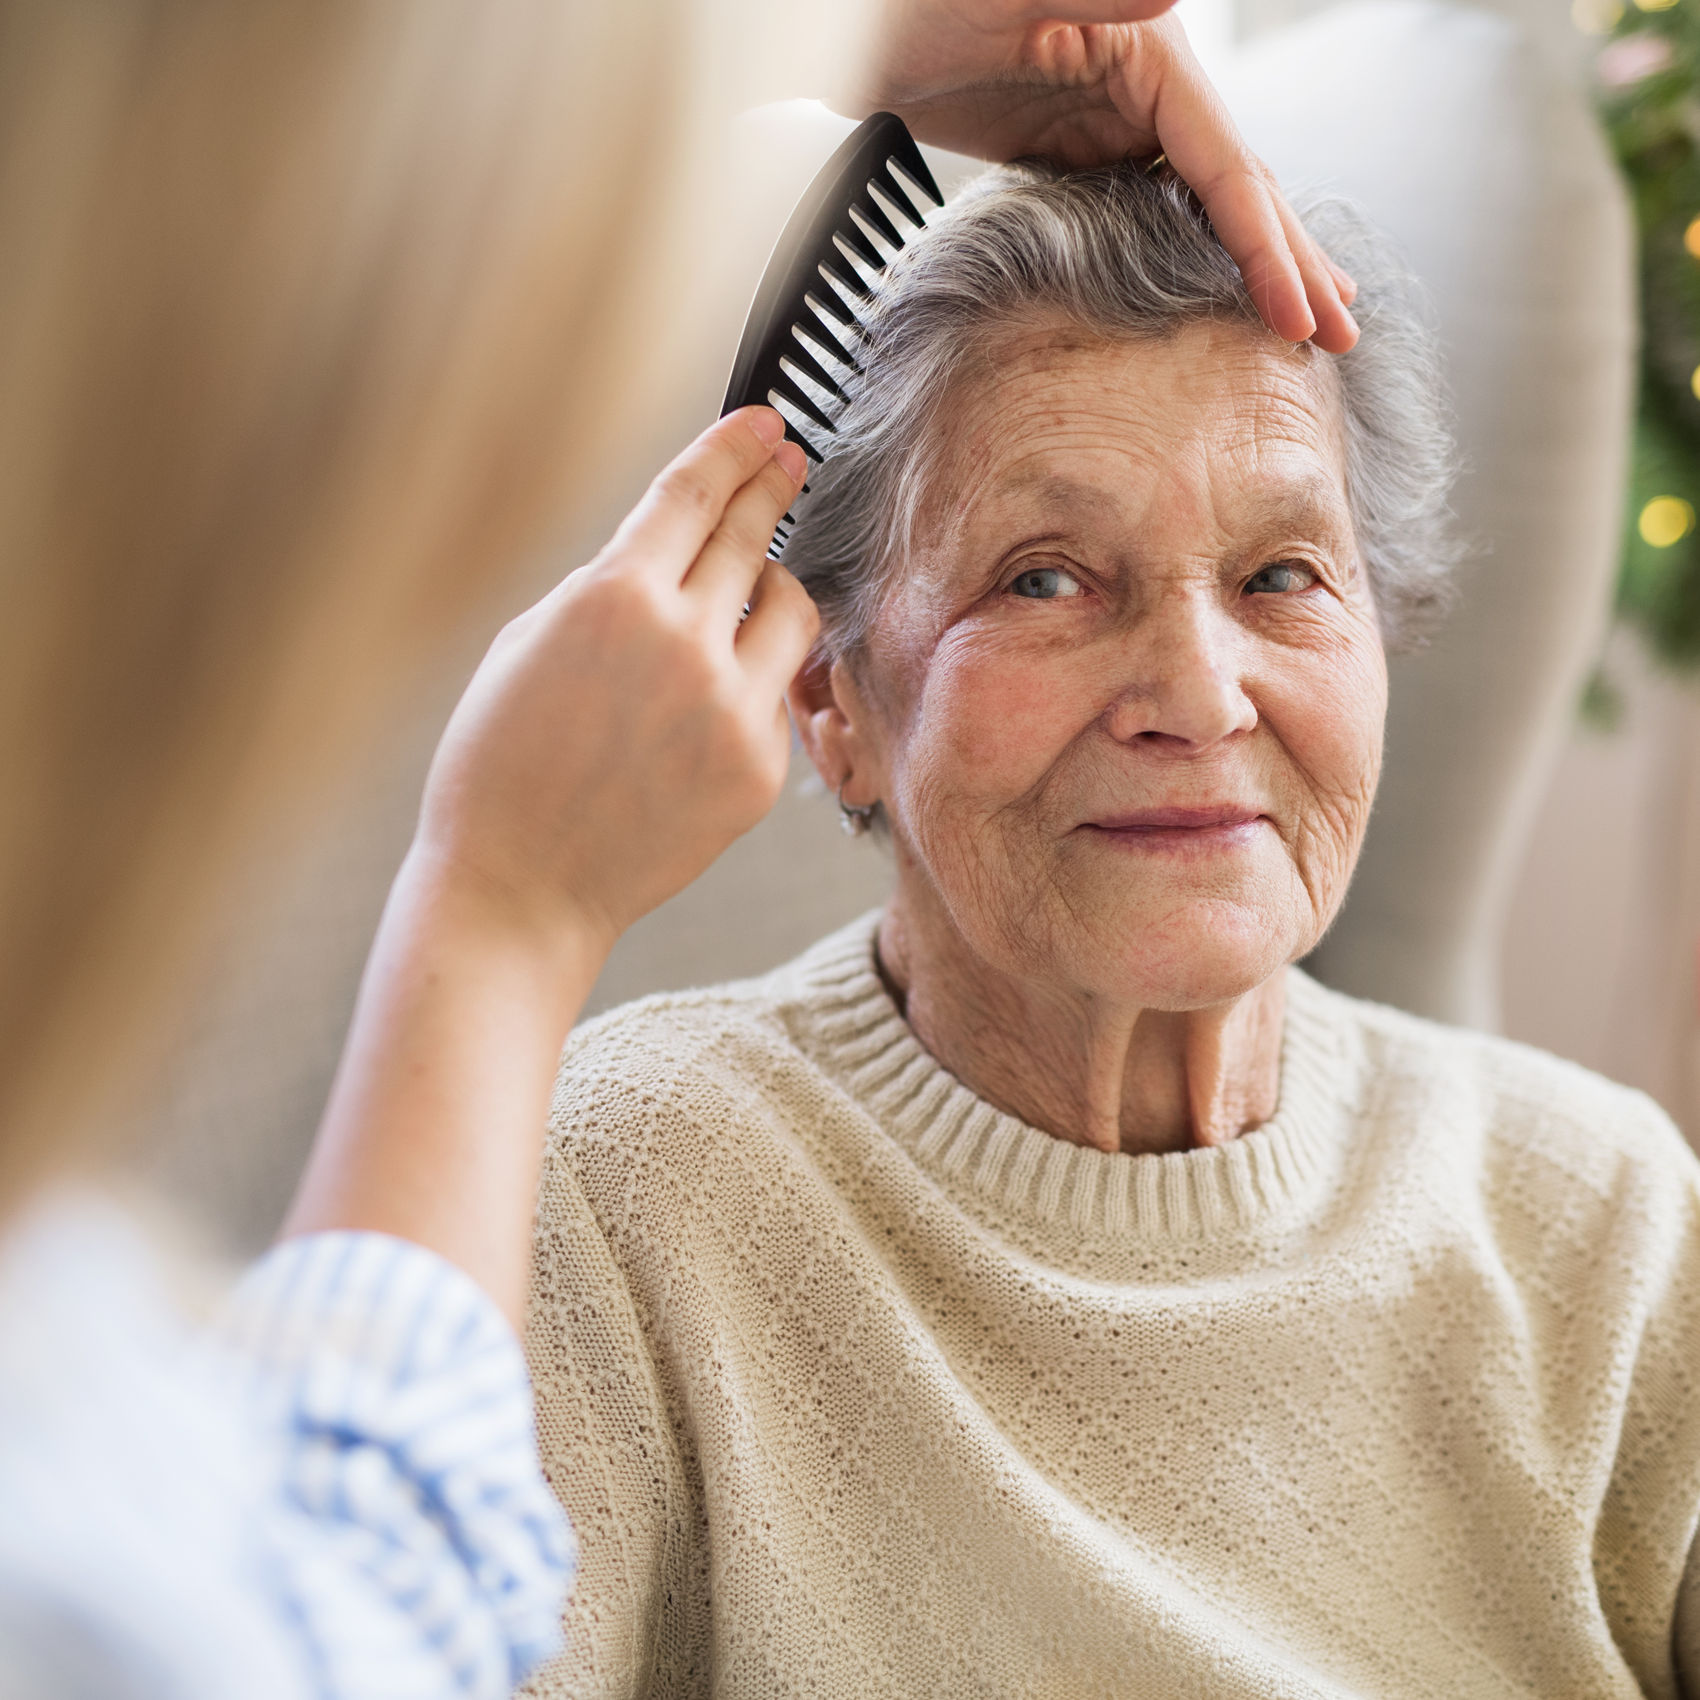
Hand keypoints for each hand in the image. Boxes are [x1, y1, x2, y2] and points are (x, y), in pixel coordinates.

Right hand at [415, 406, 816, 950]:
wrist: (520, 886)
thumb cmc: (502, 770)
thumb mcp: (528, 643)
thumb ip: (606, 589)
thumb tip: (667, 554)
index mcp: (613, 600)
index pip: (693, 494)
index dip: (734, 448)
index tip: (763, 425)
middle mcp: (685, 645)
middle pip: (751, 536)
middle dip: (772, 486)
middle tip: (789, 460)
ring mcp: (732, 710)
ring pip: (792, 611)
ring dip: (776, 586)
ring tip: (756, 587)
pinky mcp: (760, 768)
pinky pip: (776, 693)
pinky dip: (753, 679)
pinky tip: (708, 698)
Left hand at [857, 2, 1358, 351]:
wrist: (865, 30)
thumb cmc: (925, 4)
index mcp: (1154, 58)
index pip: (1229, 169)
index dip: (1266, 249)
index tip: (1297, 317)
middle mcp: (1153, 87)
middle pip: (1241, 187)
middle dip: (1293, 263)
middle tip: (1342, 334)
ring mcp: (1121, 120)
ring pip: (1211, 203)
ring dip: (1263, 261)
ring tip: (1310, 315)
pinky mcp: (1087, 150)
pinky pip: (1161, 211)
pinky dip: (1201, 252)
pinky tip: (1222, 286)